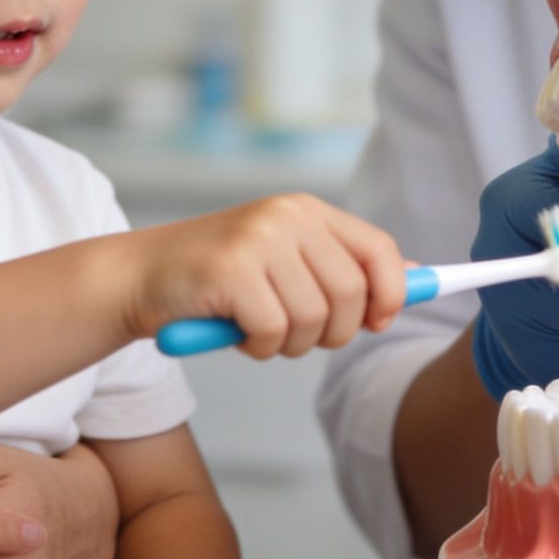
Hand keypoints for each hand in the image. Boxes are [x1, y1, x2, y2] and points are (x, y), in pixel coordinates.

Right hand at [125, 194, 405, 359]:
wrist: (141, 278)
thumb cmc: (218, 280)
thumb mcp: (286, 263)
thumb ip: (343, 267)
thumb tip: (418, 275)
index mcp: (307, 211)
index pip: (378, 249)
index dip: (392, 292)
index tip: (380, 322)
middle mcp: (287, 217)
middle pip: (352, 293)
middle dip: (332, 332)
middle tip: (297, 336)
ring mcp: (258, 240)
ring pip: (314, 319)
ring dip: (289, 344)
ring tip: (257, 329)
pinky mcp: (231, 270)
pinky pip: (274, 331)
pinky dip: (258, 347)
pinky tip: (234, 331)